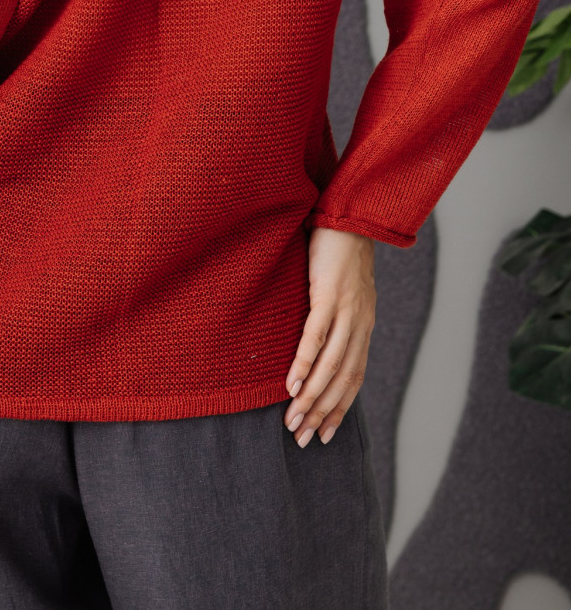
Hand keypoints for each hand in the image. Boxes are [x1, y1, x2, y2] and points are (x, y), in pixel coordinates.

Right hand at [283, 226, 375, 446]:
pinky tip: (291, 384)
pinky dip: (304, 363)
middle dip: (322, 413)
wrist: (350, 216)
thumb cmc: (340, 252)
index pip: (354, 379)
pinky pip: (316, 336)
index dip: (340, 409)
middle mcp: (360, 325)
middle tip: (302, 438)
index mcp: (364, 327)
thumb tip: (317, 340)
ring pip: (330, 365)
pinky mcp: (330, 295)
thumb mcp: (344, 291)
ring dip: (311, 397)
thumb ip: (336, 316)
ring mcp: (347, 311)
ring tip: (292, 420)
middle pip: (342, 380)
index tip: (325, 435)